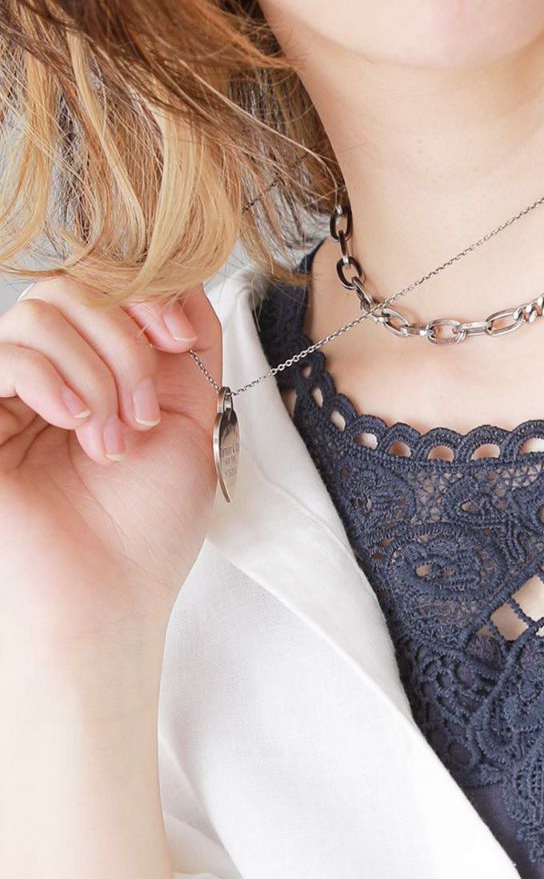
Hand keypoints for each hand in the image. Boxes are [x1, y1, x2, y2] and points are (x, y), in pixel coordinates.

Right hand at [0, 274, 224, 644]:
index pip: (106, 287)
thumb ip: (189, 351)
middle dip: (125, 343)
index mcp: (100, 372)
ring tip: (111, 443)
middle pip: (74, 287)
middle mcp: (51, 376)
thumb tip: (185, 280)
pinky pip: (3, 355)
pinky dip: (51, 379)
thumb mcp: (189, 426)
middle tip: (143, 417)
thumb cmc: (146, 530)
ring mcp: (8, 395)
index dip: (146, 294)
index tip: (178, 338)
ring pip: (41, 314)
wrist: (109, 597)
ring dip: (96, 374)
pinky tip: (75, 426)